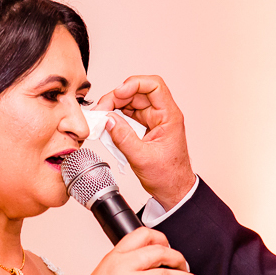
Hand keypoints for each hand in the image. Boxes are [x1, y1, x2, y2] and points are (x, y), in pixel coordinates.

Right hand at [95, 75, 196, 208]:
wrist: (173, 190)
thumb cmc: (168, 176)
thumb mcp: (142, 158)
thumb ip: (123, 138)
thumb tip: (108, 120)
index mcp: (169, 116)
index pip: (154, 86)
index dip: (134, 84)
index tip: (118, 93)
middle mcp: (163, 115)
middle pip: (138, 92)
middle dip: (117, 97)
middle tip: (101, 110)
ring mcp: (154, 120)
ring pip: (132, 102)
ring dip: (115, 106)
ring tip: (101, 117)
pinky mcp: (146, 127)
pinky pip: (130, 115)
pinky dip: (117, 117)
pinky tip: (108, 124)